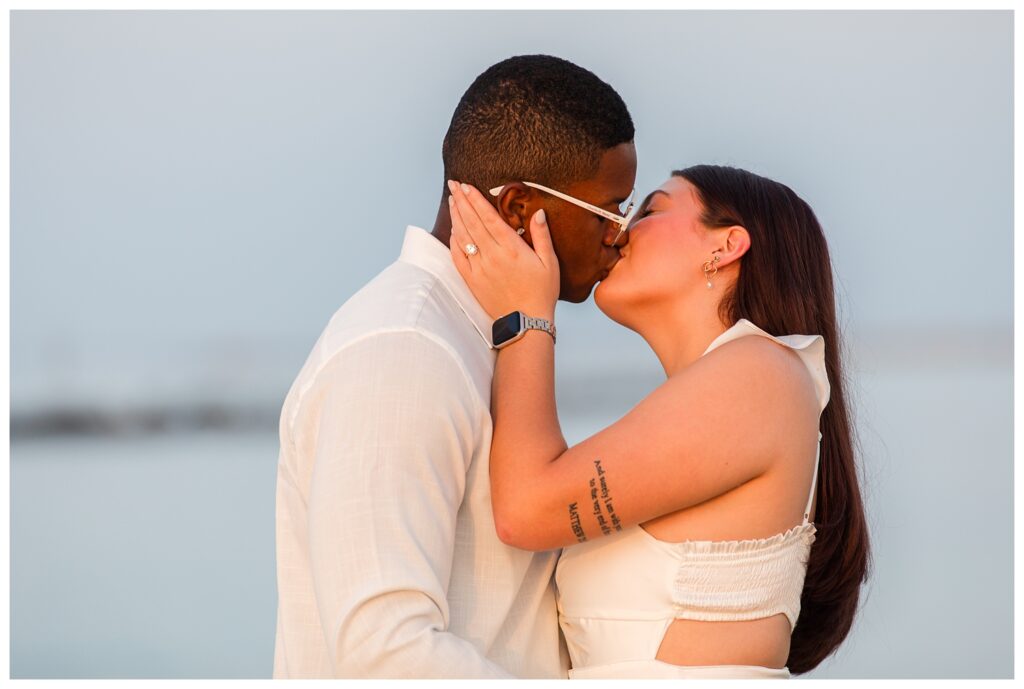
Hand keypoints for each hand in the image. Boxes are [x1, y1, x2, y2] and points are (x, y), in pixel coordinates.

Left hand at [447, 180, 558, 321]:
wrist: (526, 323)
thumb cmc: (541, 292)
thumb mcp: (550, 263)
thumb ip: (542, 236)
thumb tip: (538, 213)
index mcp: (512, 249)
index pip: (489, 218)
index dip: (476, 200)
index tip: (466, 186)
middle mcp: (492, 256)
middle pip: (472, 223)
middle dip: (462, 201)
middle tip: (453, 185)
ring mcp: (479, 268)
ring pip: (463, 237)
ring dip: (457, 217)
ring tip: (453, 201)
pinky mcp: (472, 280)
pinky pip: (458, 257)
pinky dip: (454, 242)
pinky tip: (453, 230)